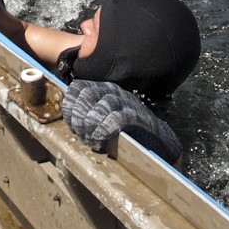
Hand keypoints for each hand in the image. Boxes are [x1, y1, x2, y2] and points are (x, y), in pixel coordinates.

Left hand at [62, 80, 181, 162]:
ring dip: (89, 126)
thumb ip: (89, 115)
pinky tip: (99, 141)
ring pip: (99, 106)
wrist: (159, 140)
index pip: (79, 88)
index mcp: (104, 89)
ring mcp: (126, 103)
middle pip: (86, 96)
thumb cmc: (127, 131)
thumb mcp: (105, 118)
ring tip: (90, 140)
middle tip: (81, 135)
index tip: (71, 123)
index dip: (70, 105)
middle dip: (78, 117)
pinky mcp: (136, 117)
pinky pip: (115, 119)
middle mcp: (114, 91)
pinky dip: (103, 130)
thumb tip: (70, 120)